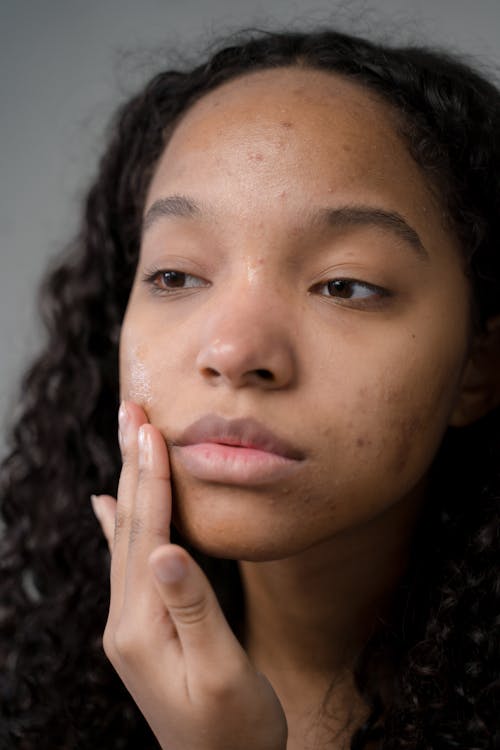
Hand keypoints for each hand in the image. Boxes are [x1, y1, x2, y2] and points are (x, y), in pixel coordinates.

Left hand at [91, 401, 286, 749]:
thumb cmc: (236, 731)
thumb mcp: (223, 674)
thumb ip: (194, 610)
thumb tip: (167, 550)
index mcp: (144, 626)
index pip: (148, 534)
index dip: (152, 479)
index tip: (152, 428)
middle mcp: (127, 620)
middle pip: (128, 527)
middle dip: (132, 466)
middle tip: (131, 412)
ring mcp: (130, 625)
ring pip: (127, 538)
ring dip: (129, 485)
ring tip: (129, 440)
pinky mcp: (142, 628)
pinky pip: (127, 563)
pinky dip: (119, 527)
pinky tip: (108, 505)